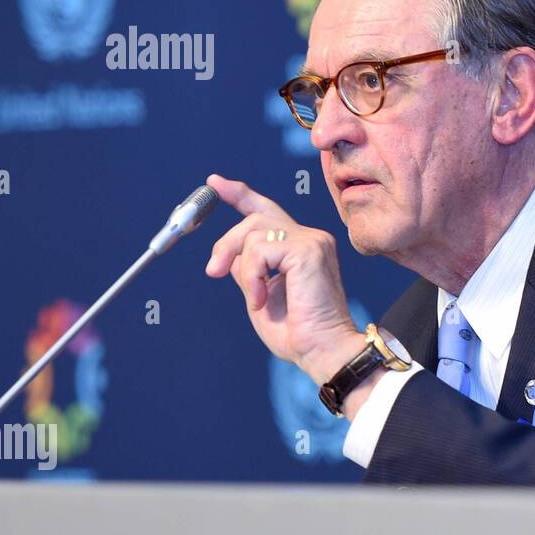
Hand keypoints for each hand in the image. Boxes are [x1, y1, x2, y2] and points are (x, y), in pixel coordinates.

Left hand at [204, 174, 363, 383]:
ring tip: (254, 298)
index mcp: (301, 248)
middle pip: (254, 216)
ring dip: (242, 267)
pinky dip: (253, 275)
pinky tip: (261, 297)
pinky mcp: (309, 249)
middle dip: (226, 242)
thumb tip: (230, 254)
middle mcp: (310, 238)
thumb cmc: (297, 332)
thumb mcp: (260, 295)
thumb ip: (248, 269)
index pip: (267, 210)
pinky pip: (260, 249)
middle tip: (213, 271)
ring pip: (253, 232)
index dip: (239, 195)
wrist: (321, 350)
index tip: (215, 184)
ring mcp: (312, 240)